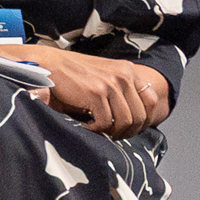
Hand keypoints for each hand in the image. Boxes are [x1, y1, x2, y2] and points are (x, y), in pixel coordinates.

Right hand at [30, 43, 168, 136]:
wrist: (47, 64)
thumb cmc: (73, 75)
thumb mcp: (104, 77)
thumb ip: (121, 92)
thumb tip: (134, 121)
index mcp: (128, 71)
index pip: (151, 101)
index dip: (143, 120)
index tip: (129, 128)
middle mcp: (124, 75)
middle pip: (140, 116)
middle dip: (127, 131)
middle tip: (112, 134)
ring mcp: (111, 84)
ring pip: (125, 122)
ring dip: (112, 132)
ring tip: (98, 130)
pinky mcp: (97, 93)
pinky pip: (106, 123)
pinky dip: (96, 129)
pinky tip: (86, 125)